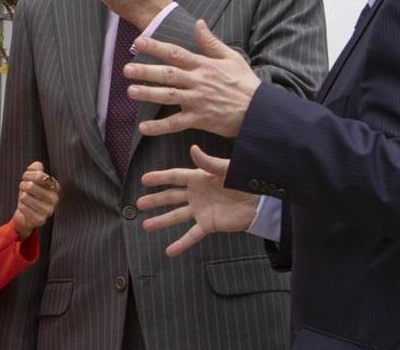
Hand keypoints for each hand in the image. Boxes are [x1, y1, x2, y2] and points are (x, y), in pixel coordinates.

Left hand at [12, 161, 59, 239]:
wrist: (25, 215)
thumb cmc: (30, 195)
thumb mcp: (32, 179)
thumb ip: (36, 168)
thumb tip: (37, 165)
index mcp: (55, 187)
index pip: (40, 176)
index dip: (28, 175)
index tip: (25, 177)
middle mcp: (54, 199)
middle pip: (31, 186)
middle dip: (23, 185)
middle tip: (23, 188)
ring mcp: (48, 210)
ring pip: (25, 197)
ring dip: (21, 197)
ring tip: (25, 199)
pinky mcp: (40, 220)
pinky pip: (23, 208)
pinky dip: (20, 206)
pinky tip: (24, 208)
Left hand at [124, 19, 259, 138]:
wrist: (259, 110)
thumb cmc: (245, 83)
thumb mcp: (231, 57)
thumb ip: (211, 42)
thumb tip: (198, 22)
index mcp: (204, 65)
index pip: (175, 53)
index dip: (156, 46)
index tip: (138, 42)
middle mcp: (198, 81)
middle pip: (168, 74)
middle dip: (146, 71)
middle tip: (126, 69)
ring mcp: (198, 100)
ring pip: (169, 96)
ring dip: (149, 94)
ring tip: (130, 92)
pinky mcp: (200, 119)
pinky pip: (176, 123)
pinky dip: (159, 127)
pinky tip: (143, 128)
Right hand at [138, 145, 257, 256]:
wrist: (261, 202)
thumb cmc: (244, 181)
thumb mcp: (227, 169)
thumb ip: (208, 162)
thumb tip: (192, 148)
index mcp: (199, 178)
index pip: (174, 177)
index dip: (159, 178)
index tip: (144, 179)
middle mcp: (196, 195)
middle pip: (171, 197)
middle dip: (155, 200)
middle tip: (139, 204)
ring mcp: (201, 210)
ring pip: (176, 216)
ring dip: (161, 221)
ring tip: (145, 225)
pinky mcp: (208, 224)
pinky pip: (192, 235)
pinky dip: (181, 243)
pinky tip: (169, 251)